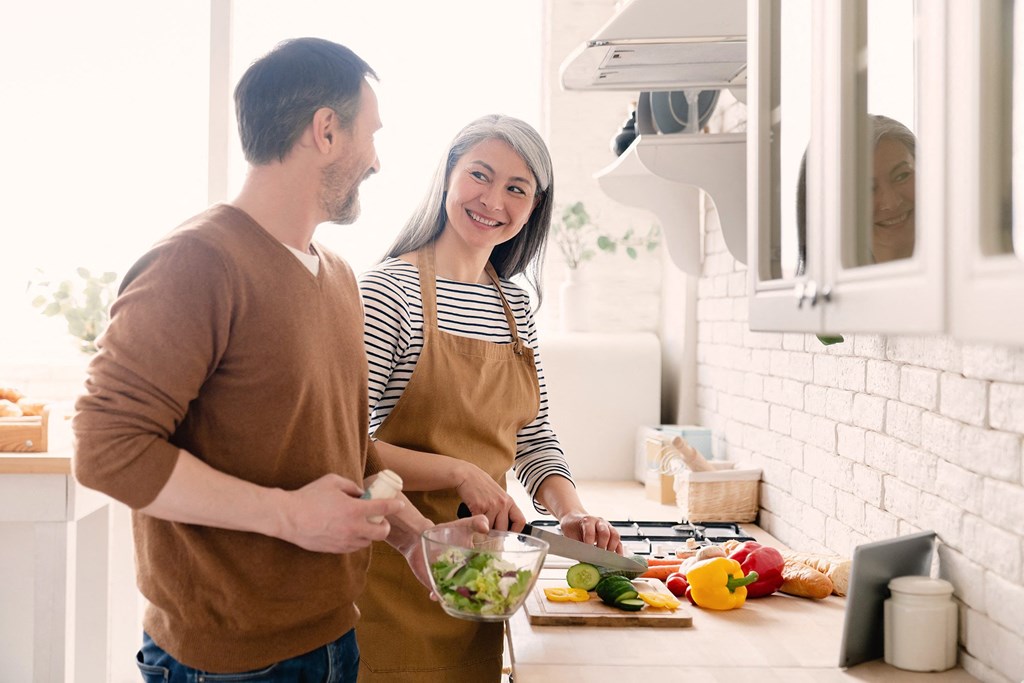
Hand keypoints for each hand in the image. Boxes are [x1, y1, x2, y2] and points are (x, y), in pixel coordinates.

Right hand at [275, 474, 403, 552]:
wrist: (288, 518)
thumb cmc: (309, 496)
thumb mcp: (332, 482)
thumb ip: (351, 486)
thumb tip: (361, 493)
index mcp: (353, 510)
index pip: (382, 509)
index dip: (393, 506)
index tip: (398, 504)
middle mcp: (352, 528)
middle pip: (381, 533)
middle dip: (385, 526)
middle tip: (381, 520)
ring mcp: (344, 541)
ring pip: (367, 542)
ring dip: (370, 534)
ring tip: (363, 525)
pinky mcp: (335, 549)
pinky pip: (353, 547)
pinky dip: (356, 540)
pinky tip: (350, 532)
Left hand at [398, 514, 490, 595]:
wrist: (421, 538)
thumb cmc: (446, 532)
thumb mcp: (464, 525)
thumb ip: (477, 521)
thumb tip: (486, 527)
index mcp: (474, 564)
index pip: (487, 574)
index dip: (492, 580)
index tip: (496, 584)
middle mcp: (465, 575)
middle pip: (475, 589)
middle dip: (478, 595)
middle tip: (480, 598)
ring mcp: (451, 581)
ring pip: (458, 596)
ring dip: (459, 600)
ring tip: (459, 601)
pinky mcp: (437, 585)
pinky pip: (439, 596)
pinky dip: (437, 597)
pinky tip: (434, 595)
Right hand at [453, 462, 526, 532]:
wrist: (468, 475)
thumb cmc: (482, 486)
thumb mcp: (498, 496)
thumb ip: (503, 509)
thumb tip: (504, 528)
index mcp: (509, 501)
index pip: (520, 521)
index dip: (516, 531)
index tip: (509, 536)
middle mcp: (503, 503)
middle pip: (503, 529)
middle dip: (496, 535)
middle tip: (489, 535)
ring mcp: (492, 505)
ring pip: (491, 529)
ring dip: (484, 531)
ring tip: (480, 527)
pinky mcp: (479, 507)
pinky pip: (480, 524)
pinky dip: (476, 526)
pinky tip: (474, 522)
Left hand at [559, 512, 622, 553]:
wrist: (574, 519)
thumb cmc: (572, 528)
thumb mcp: (570, 536)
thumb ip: (577, 548)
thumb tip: (584, 564)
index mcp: (587, 520)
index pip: (590, 532)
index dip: (589, 544)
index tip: (588, 554)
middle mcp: (599, 522)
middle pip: (605, 532)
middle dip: (602, 547)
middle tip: (598, 558)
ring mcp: (607, 526)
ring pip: (615, 535)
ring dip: (611, 548)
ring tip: (606, 559)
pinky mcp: (612, 533)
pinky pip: (618, 541)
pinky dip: (618, 550)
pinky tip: (616, 559)